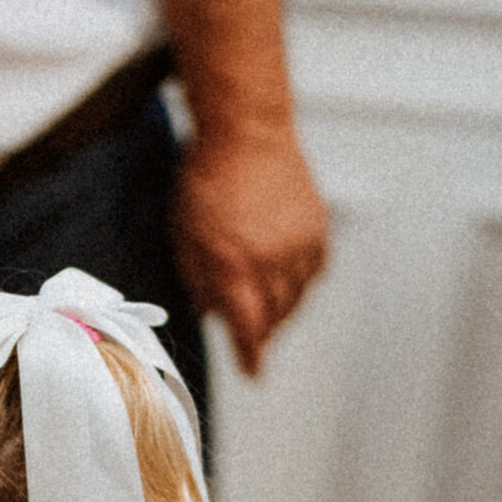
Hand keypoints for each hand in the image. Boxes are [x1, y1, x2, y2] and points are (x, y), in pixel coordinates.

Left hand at [171, 132, 328, 377]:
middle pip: (275, 317)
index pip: (249, 326)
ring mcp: (299, 241)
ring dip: (282, 311)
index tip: (254, 374)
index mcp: (235, 262)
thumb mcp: (184, 236)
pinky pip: (315, 271)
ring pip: (298, 297)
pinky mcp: (317, 225)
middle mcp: (272, 257)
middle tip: (253, 341)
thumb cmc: (206, 178)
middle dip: (263, 333)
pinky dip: (302, 283)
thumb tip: (210, 314)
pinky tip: (287, 281)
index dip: (251, 355)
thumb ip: (197, 279)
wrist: (245, 127)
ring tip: (267, 310)